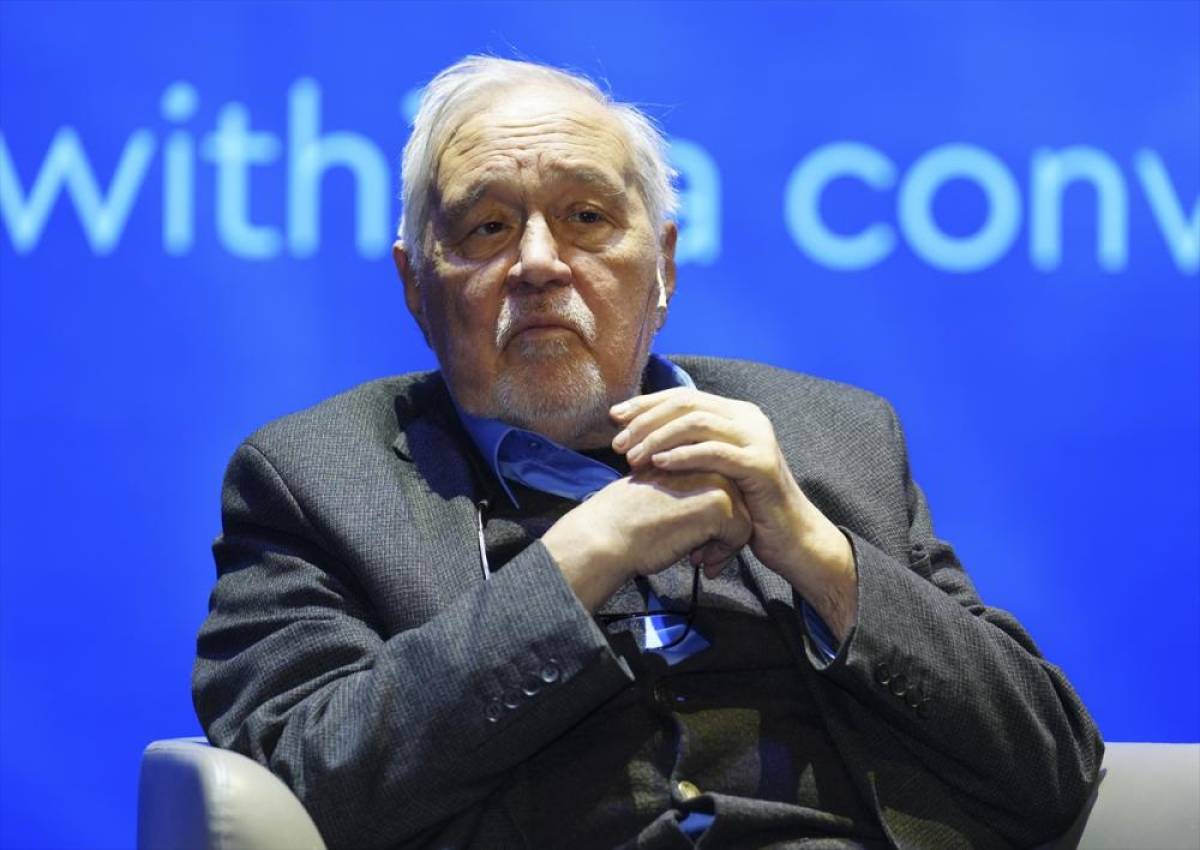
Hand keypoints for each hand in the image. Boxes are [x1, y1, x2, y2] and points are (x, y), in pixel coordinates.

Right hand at [541, 468, 751, 611]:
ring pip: (744, 518)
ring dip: (724, 545)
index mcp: (691, 451)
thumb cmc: (627, 517)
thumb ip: (689, 487)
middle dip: (723, 533)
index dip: (714, 518)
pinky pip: (740, 535)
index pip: (725, 485)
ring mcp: (716, 479)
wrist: (609, 533)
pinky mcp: (719, 503)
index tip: (695, 539)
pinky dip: (723, 554)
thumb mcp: (663, 489)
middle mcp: (707, 459)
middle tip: (700, 554)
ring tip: (699, 558)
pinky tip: (696, 560)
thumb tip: (717, 510)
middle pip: (740, 501)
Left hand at [609, 388, 857, 639]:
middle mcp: (748, 418)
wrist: (792, 539)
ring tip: (632, 456)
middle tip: (617, 441)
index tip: (614, 417)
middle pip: (687, 404)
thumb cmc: (746, 508)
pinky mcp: (761, 465)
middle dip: (646, 419)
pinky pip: (714, 453)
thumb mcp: (714, 471)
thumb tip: (641, 438)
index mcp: (736, 414)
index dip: (646, 403)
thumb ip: (689, 449)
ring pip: (697, 423)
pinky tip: (658, 463)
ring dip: (658, 437)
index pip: (684, 396)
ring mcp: (757, 439)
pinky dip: (683, 455)